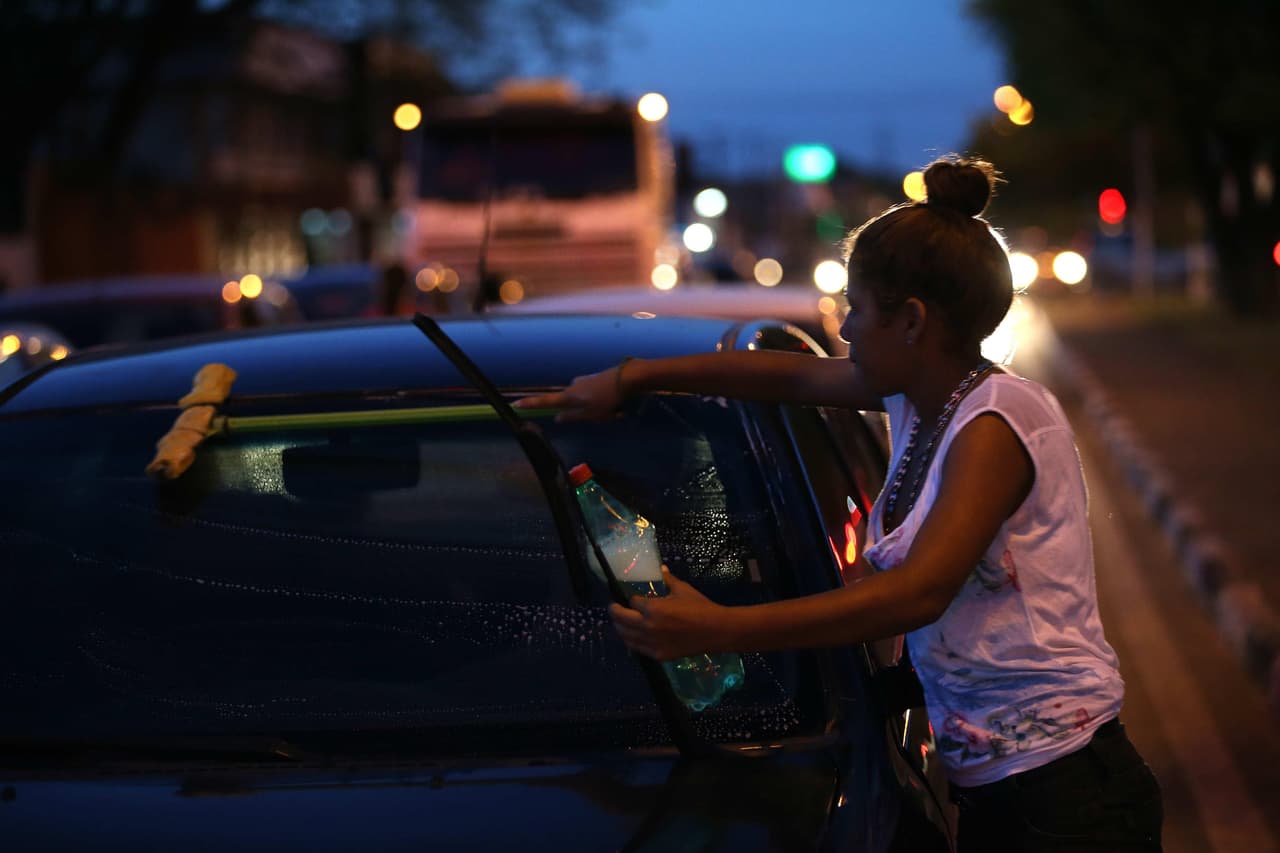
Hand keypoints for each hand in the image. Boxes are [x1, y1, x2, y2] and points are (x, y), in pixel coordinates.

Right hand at [513, 364, 625, 422]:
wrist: (628, 378)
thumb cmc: (608, 400)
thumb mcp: (591, 414)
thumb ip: (573, 417)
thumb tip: (557, 418)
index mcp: (569, 396)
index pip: (546, 402)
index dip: (531, 403)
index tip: (516, 403)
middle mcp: (573, 386)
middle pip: (571, 403)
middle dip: (583, 412)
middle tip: (606, 414)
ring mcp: (584, 381)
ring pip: (585, 400)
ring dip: (599, 408)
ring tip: (618, 410)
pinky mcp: (595, 379)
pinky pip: (596, 395)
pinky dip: (605, 401)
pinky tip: (620, 402)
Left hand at [609, 567, 727, 659]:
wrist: (715, 630)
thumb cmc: (700, 607)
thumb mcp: (682, 590)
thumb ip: (668, 580)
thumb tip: (661, 568)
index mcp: (653, 608)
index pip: (631, 602)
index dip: (631, 600)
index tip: (630, 599)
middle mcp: (647, 626)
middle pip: (621, 619)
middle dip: (615, 612)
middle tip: (614, 608)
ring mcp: (652, 642)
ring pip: (625, 636)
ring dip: (620, 628)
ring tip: (620, 623)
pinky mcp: (658, 654)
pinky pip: (637, 649)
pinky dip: (631, 642)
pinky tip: (631, 638)